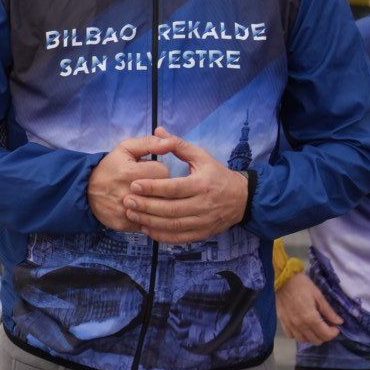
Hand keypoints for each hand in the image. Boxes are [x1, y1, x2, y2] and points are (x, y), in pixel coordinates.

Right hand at [88, 138, 171, 230]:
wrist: (86, 190)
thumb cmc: (111, 167)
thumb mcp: (126, 149)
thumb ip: (150, 143)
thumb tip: (170, 142)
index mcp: (131, 173)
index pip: (164, 172)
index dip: (159, 170)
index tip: (149, 171)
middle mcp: (130, 195)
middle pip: (164, 192)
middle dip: (159, 187)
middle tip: (148, 184)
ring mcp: (128, 212)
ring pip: (159, 209)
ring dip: (156, 203)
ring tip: (146, 196)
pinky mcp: (126, 226)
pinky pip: (150, 223)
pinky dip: (148, 216)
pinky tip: (140, 209)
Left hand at [123, 127, 246, 243]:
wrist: (242, 198)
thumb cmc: (217, 174)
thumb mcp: (201, 156)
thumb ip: (178, 145)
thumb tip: (158, 131)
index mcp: (202, 184)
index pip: (174, 188)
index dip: (153, 187)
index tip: (134, 184)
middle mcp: (203, 205)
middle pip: (171, 209)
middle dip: (146, 206)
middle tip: (127, 201)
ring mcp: (203, 221)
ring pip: (173, 225)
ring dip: (150, 221)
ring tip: (131, 214)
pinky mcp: (202, 233)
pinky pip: (180, 238)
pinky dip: (162, 236)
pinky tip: (146, 229)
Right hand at [277, 272, 343, 343]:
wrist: (282, 279)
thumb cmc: (302, 284)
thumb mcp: (318, 295)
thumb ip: (329, 311)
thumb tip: (339, 321)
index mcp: (310, 317)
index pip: (326, 335)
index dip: (334, 333)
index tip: (336, 326)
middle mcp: (300, 324)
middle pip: (316, 340)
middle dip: (325, 335)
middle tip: (327, 326)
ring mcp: (290, 325)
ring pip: (304, 340)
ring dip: (312, 337)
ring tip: (315, 328)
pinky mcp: (283, 322)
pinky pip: (292, 336)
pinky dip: (299, 335)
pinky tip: (303, 327)